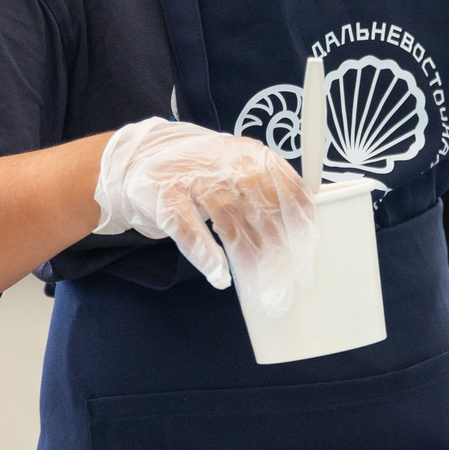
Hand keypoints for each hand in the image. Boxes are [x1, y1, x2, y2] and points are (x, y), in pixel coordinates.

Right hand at [95, 119, 317, 315]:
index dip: (301, 234)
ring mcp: (196, 179)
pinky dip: (206, 254)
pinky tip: (219, 275)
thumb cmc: (205, 173)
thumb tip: (301, 243)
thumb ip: (271, 197)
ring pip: (231, 224)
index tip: (305, 267)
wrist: (143, 157)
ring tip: (258, 290)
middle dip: (277, 259)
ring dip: (248, 261)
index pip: (291, 195)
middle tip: (282, 292)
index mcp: (256, 157)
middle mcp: (230, 164)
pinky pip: (189, 228)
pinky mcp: (166, 196)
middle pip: (264, 215)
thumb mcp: (242, 170)